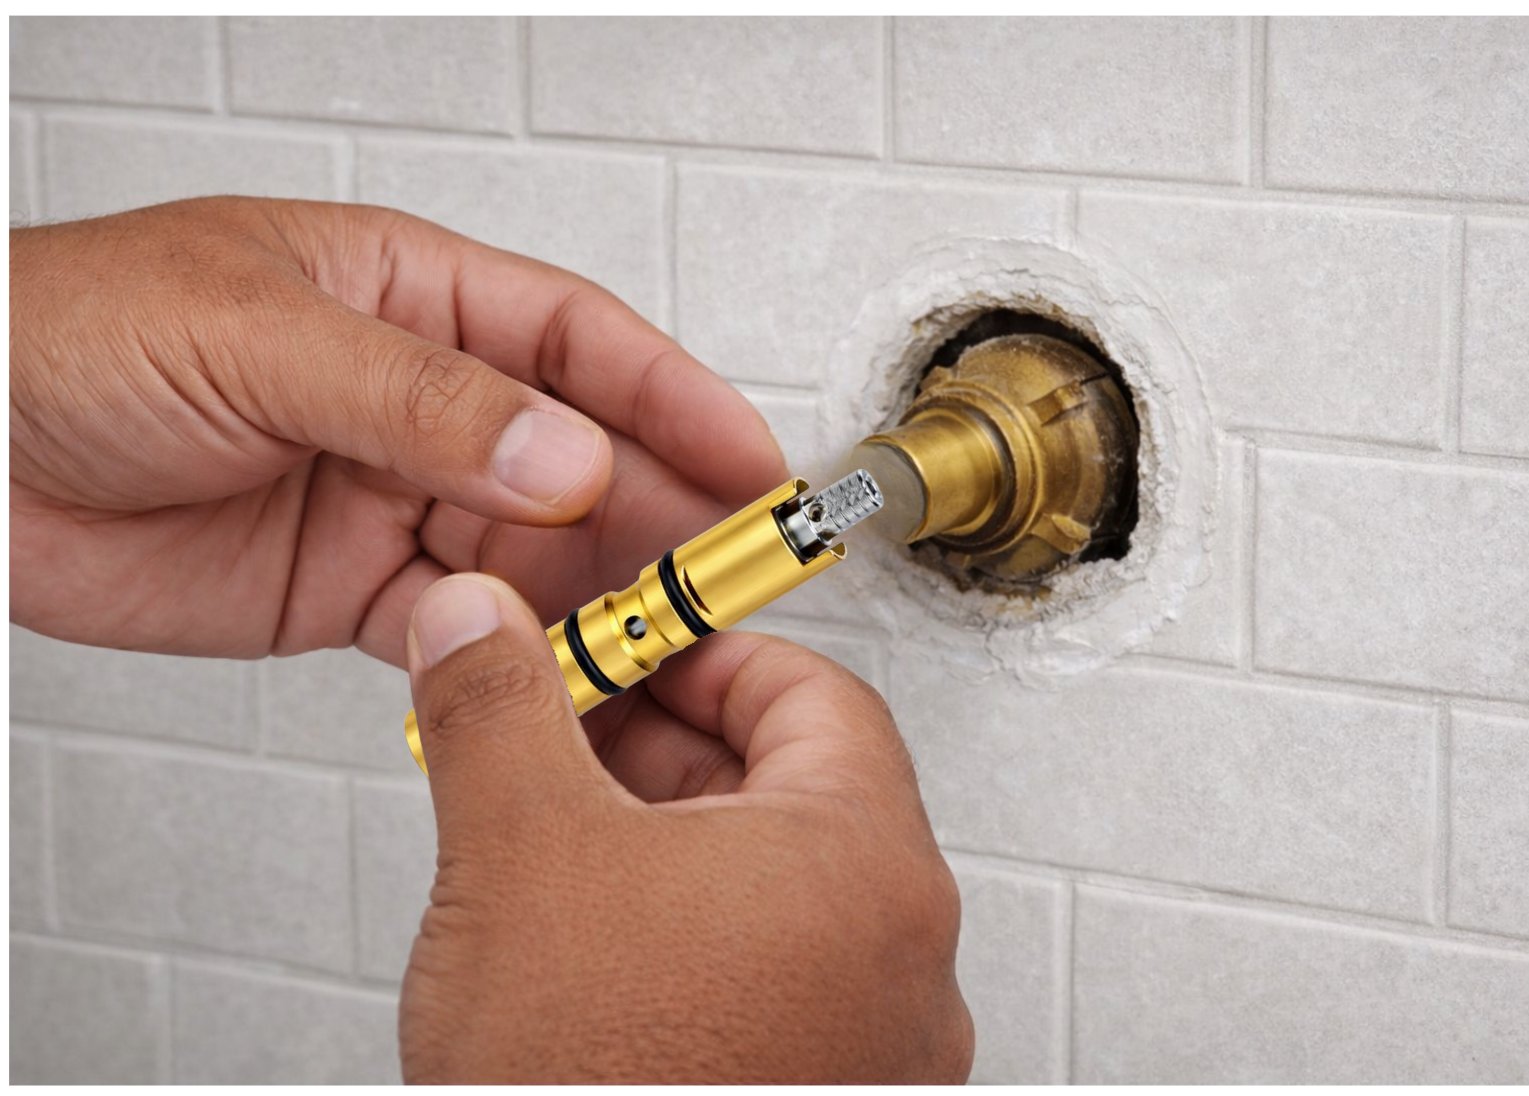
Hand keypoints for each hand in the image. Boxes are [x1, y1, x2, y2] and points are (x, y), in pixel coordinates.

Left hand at [9, 198, 784, 661]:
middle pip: (574, 456)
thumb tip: (564, 455)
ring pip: (529, 550)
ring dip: (596, 594)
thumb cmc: (65, 333)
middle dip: (656, 514)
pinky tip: (552, 672)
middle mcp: (415, 399)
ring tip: (656, 637)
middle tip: (725, 575)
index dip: (674, 400)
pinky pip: (459, 622)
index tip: (746, 462)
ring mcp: (385, 495)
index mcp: (411, 297)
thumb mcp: (262, 335)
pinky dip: (509, 655)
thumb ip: (424, 403)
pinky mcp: (348, 587)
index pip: (577, 343)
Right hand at [399, 574, 974, 1082]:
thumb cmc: (604, 1095)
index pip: (812, 692)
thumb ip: (498, 712)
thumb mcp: (520, 859)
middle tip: (573, 736)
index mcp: (865, 863)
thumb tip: (478, 625)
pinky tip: (599, 949)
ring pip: (777, 888)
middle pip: (794, 786)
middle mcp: (900, 953)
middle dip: (668, 747)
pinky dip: (692, 933)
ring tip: (563, 841)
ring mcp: (875, 1039)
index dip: (706, 653)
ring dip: (672, 842)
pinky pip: (772, 975)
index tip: (634, 647)